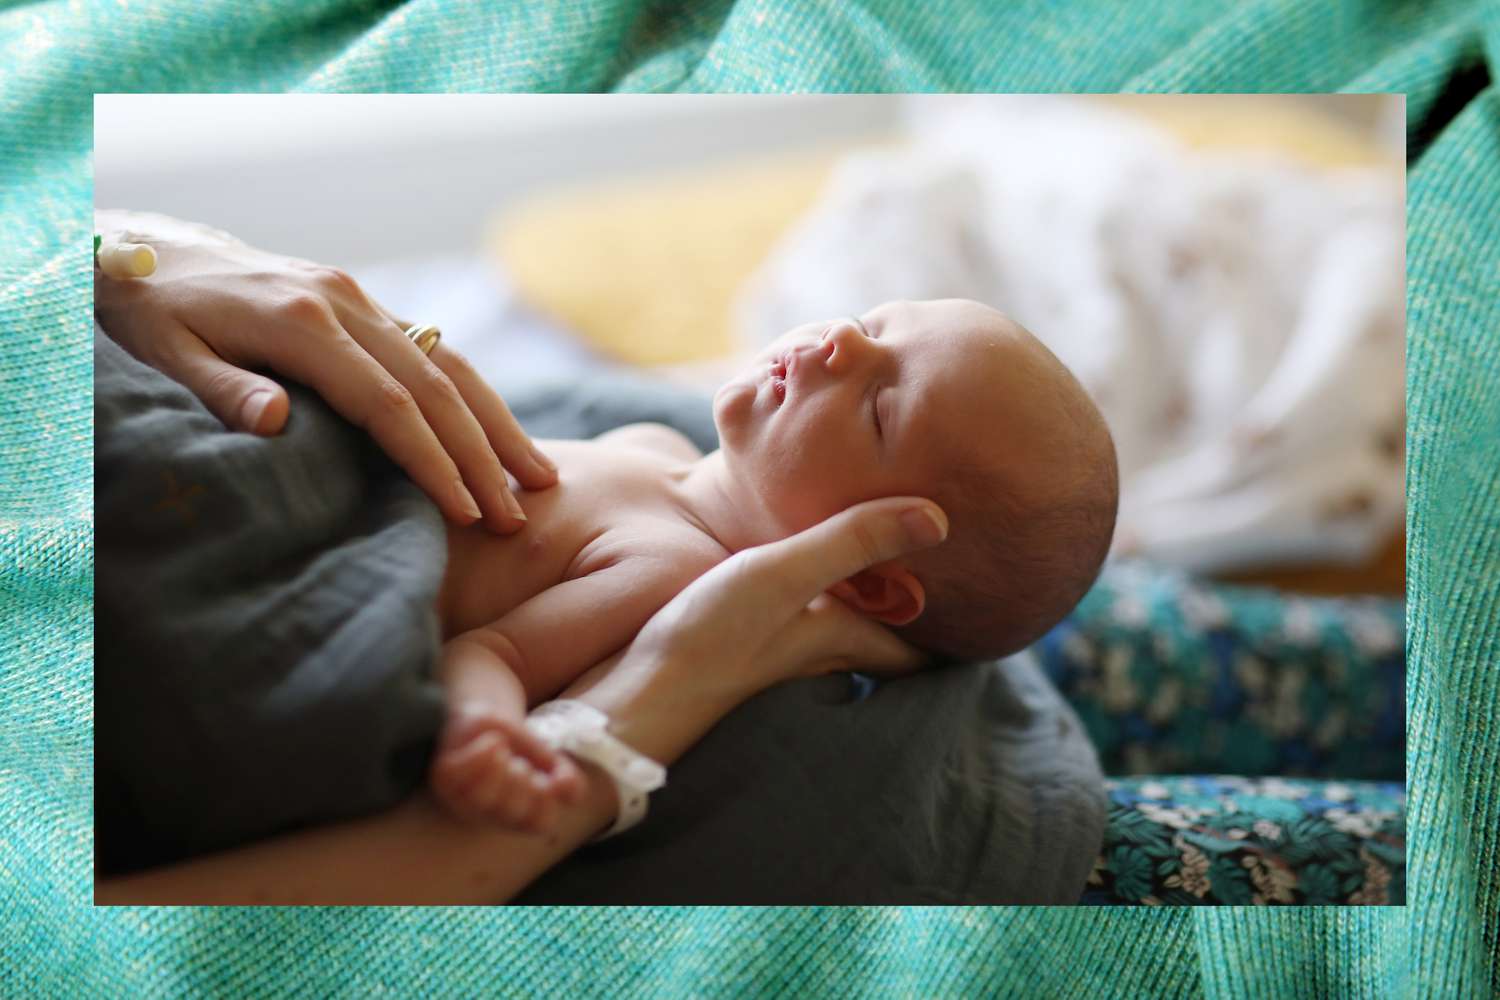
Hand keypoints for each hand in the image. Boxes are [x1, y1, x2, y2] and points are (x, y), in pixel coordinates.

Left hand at [93, 210, 555, 531]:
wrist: (151, 249)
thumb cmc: (150, 313)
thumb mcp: (164, 352)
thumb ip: (222, 388)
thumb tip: (277, 421)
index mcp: (301, 320)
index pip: (389, 403)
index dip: (432, 461)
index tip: (466, 512)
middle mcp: (345, 302)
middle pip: (436, 385)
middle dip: (483, 454)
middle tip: (519, 514)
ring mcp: (361, 298)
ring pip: (450, 363)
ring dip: (496, 423)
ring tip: (537, 477)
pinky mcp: (365, 304)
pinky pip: (435, 353)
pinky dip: (473, 398)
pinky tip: (496, 436)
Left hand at [428, 704, 585, 833]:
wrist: (483, 719)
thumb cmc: (515, 743)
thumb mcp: (544, 756)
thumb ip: (564, 775)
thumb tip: (567, 790)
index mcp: (519, 814)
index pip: (539, 822)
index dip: (545, 798)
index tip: (544, 775)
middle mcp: (490, 814)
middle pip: (512, 811)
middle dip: (521, 779)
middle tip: (519, 761)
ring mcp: (463, 800)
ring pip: (483, 798)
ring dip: (499, 768)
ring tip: (502, 749)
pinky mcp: (444, 781)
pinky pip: (459, 776)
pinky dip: (478, 755)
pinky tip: (488, 743)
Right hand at [564, 496, 949, 768]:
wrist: (630, 693)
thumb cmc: (711, 638)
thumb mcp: (785, 575)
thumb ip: (852, 541)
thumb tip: (939, 517)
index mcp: (845, 639)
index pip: (922, 649)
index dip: (958, 633)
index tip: (994, 603)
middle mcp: (819, 649)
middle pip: (886, 637)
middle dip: (916, 611)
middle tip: (951, 572)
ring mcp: (778, 647)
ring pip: (841, 625)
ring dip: (866, 599)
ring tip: (889, 562)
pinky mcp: (739, 637)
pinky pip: (797, 612)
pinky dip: (816, 591)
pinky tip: (802, 565)